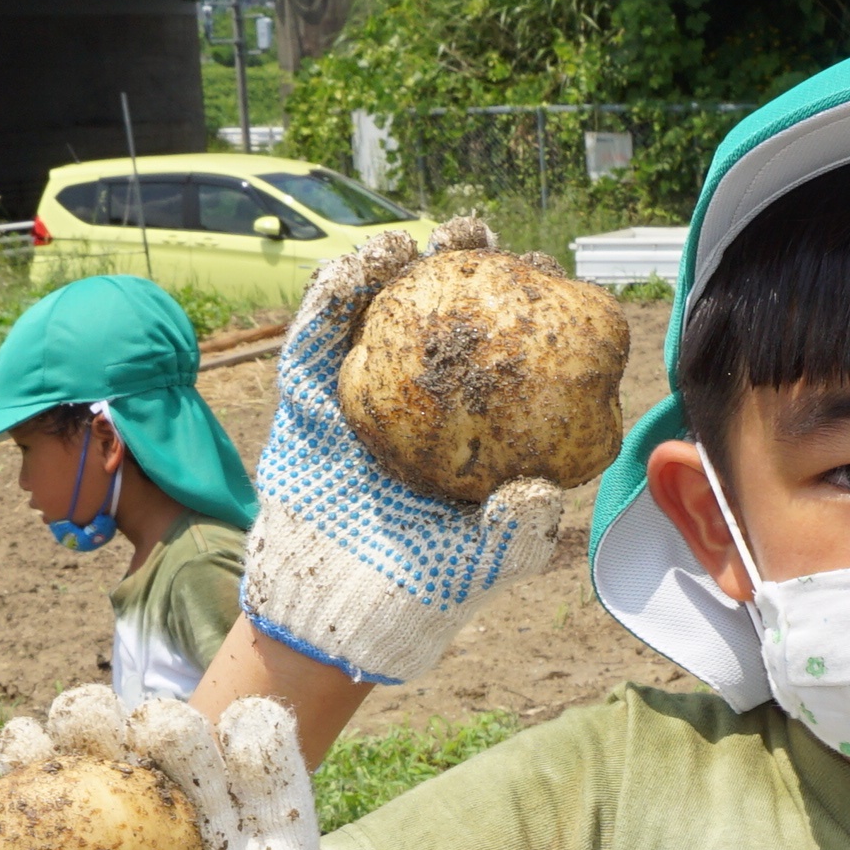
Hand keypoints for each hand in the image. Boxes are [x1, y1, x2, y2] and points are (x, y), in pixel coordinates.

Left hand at [0, 687, 338, 849]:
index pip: (58, 802)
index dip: (35, 759)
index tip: (20, 747)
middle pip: (124, 766)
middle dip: (98, 723)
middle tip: (83, 721)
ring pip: (201, 766)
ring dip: (178, 725)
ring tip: (156, 723)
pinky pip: (283, 798)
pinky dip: (268, 751)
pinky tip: (240, 727)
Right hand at [240, 216, 564, 685]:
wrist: (331, 614)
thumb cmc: (420, 591)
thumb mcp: (482, 562)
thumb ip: (516, 529)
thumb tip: (540, 488)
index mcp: (471, 423)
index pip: (504, 348)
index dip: (522, 304)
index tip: (543, 274)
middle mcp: (419, 397)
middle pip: (441, 312)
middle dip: (460, 264)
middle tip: (476, 234)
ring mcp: (359, 393)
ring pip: (376, 311)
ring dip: (392, 265)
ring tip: (410, 239)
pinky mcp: (306, 399)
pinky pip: (315, 340)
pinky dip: (331, 298)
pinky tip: (355, 268)